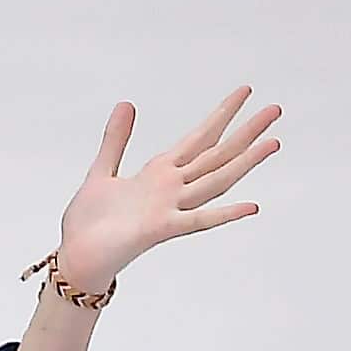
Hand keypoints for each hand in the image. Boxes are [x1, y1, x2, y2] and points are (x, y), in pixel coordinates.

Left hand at [52, 88, 280, 292]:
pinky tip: (250, 207)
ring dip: (244, 163)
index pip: (198, 138)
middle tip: (274, 109)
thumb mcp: (102, 171)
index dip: (221, 115)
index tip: (244, 92)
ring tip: (272, 143)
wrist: (76, 258)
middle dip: (244, 133)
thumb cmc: (89, 222)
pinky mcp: (160, 229)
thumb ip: (116, 140)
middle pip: (215, 155)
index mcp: (158, 173)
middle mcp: (170, 189)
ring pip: (215, 181)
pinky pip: (197, 221)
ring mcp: (169, 209)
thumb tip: (125, 104)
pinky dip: (223, 214)